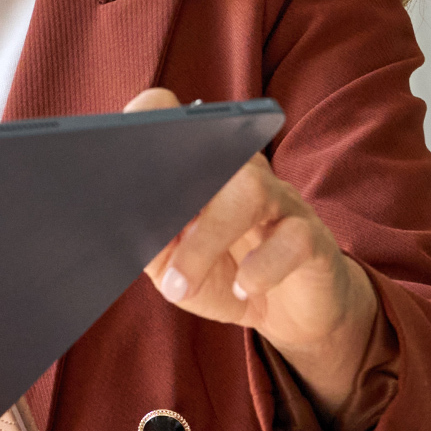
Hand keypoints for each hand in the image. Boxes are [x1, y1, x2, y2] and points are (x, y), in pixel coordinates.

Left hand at [128, 87, 378, 415]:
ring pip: (250, 191)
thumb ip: (152, 246)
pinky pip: (293, 238)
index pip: (184, 123)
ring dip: (207, 240)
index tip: (117, 146)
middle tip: (144, 228)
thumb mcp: (175, 268)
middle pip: (213, 155)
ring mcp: (282, 201)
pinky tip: (242, 286)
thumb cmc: (225, 276)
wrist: (291, 312)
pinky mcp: (312, 238)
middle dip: (174, 187)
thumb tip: (129, 232)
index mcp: (207, 171)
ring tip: (181, 284)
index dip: (153, 118)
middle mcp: (243, 174)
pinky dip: (263, 266)